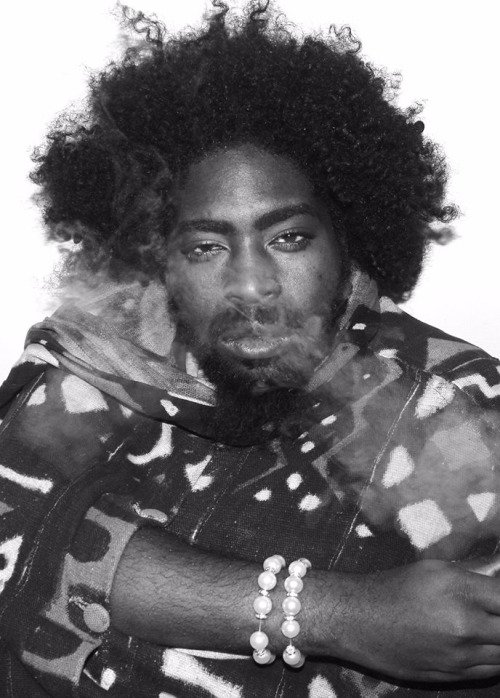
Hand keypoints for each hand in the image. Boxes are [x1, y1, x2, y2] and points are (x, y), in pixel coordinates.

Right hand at [331, 556, 499, 682]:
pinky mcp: (451, 676)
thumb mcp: (435, 569)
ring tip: (490, 628)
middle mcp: (464, 625)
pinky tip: (486, 645)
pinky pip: (491, 672)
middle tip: (497, 614)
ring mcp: (459, 656)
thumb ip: (474, 580)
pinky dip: (494, 658)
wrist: (357, 620)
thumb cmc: (393, 587)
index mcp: (460, 590)